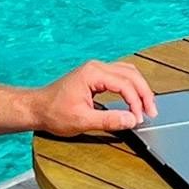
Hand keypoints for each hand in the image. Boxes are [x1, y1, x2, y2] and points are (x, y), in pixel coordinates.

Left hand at [34, 60, 158, 134]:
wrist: (36, 108)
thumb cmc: (54, 113)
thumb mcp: (82, 121)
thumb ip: (109, 120)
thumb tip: (131, 120)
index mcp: (93, 74)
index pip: (125, 84)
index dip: (136, 102)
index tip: (140, 118)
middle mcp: (96, 67)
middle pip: (131, 74)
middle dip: (144, 94)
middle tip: (152, 112)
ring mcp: (96, 70)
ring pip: (128, 73)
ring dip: (139, 89)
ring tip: (146, 107)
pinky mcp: (95, 76)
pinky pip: (120, 76)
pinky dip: (131, 87)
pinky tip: (135, 99)